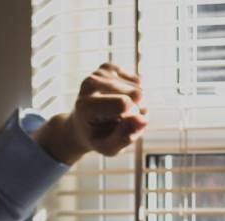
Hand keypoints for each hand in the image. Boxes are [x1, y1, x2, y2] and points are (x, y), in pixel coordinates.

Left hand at [31, 63, 146, 164]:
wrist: (82, 125)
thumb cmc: (96, 137)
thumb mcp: (108, 148)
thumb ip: (124, 138)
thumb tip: (142, 119)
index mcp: (85, 105)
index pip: (124, 103)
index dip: (134, 117)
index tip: (125, 126)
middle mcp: (89, 84)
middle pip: (136, 94)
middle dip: (138, 110)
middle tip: (122, 121)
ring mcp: (98, 73)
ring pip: (139, 87)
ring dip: (136, 104)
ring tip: (120, 113)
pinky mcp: (107, 68)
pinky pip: (137, 80)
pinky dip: (134, 94)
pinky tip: (120, 100)